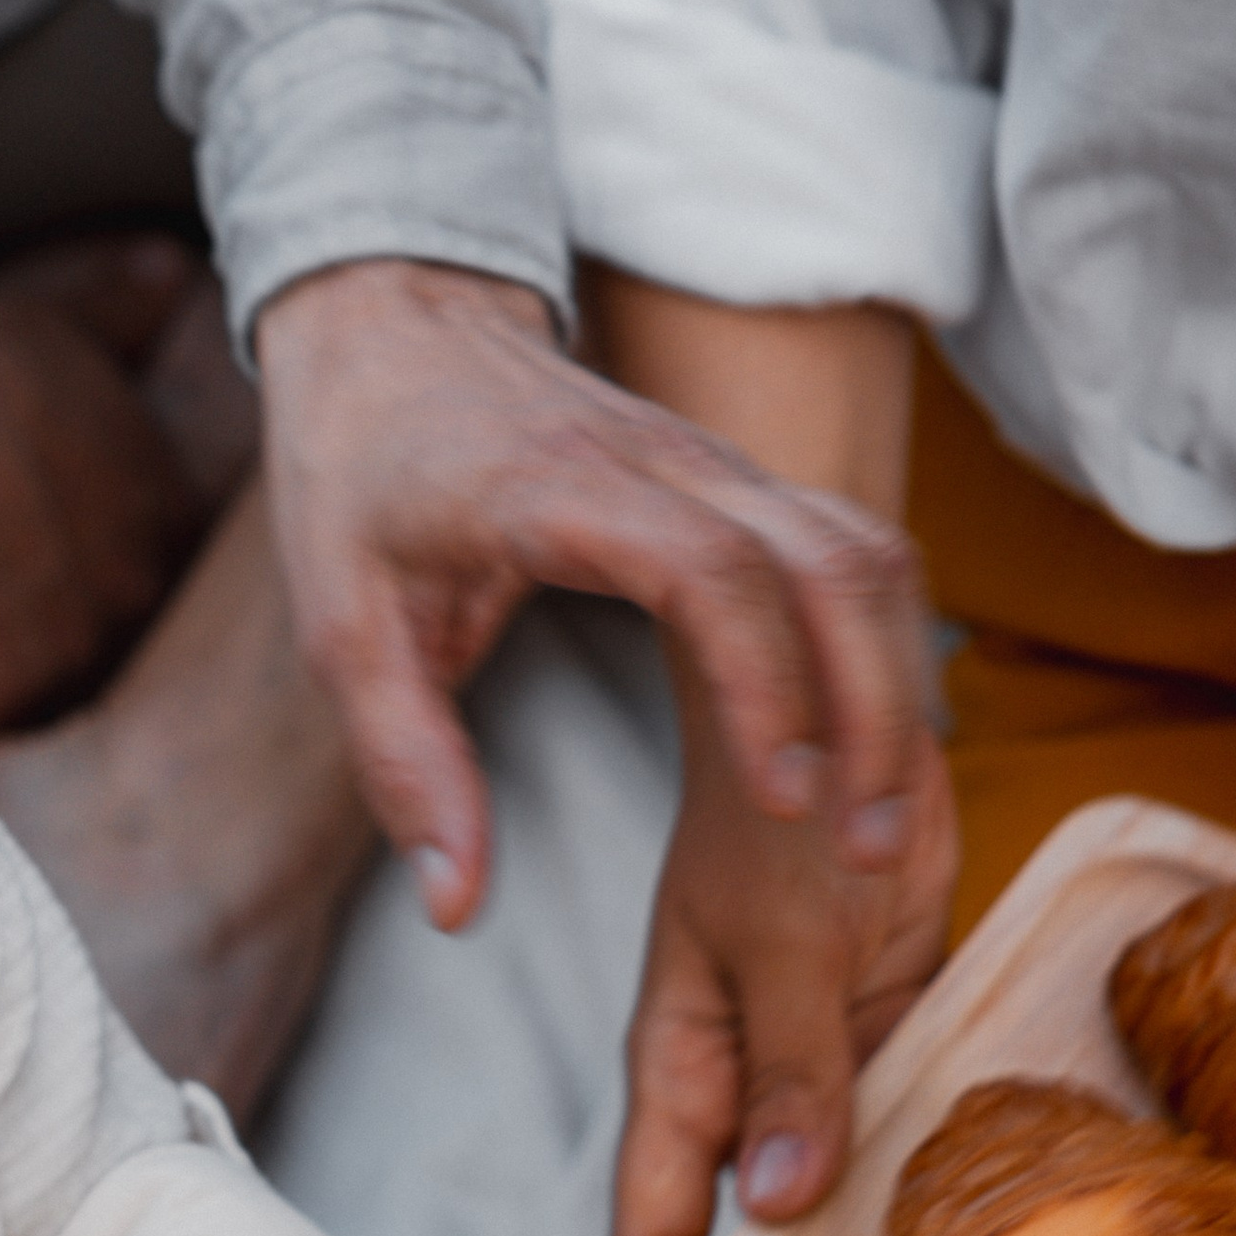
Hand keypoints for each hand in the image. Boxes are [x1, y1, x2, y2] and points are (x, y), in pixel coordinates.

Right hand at [0, 235, 213, 729]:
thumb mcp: (71, 316)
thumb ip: (127, 306)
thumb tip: (167, 268)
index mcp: (169, 520)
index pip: (166, 570)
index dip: (115, 562)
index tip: (70, 547)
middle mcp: (137, 591)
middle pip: (120, 636)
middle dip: (79, 620)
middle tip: (16, 593)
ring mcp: (70, 643)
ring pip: (61, 680)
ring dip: (26, 662)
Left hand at [254, 257, 931, 928]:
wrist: (397, 329)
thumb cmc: (363, 477)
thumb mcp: (342, 627)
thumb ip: (405, 764)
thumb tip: (455, 906)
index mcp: (560, 488)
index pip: (710, 568)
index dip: (763, 683)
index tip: (781, 798)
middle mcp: (666, 459)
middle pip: (828, 561)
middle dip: (869, 707)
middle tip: (866, 848)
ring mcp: (719, 461)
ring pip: (863, 550)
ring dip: (893, 680)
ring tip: (884, 815)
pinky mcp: (743, 479)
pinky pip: (851, 548)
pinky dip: (881, 643)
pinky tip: (869, 741)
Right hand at [613, 651, 956, 1235]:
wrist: (852, 705)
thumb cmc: (774, 808)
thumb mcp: (781, 945)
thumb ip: (789, 1072)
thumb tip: (773, 1205)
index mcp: (679, 1064)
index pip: (651, 1225)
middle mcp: (742, 1079)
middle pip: (741, 1224)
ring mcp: (817, 1058)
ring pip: (828, 1180)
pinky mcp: (890, 1027)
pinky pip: (900, 1118)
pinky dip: (922, 1166)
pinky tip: (965, 1222)